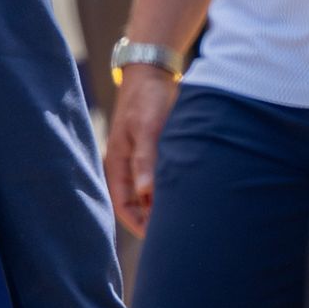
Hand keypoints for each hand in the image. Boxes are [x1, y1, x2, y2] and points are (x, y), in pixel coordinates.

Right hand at [104, 66, 178, 236]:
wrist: (154, 70)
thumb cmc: (146, 98)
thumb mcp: (146, 127)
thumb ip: (146, 159)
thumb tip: (147, 193)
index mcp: (117, 163)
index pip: (122, 206)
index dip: (138, 224)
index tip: (158, 237)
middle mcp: (128, 165)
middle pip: (138, 203)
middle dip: (154, 218)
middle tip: (178, 230)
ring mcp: (142, 158)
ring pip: (151, 192)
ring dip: (164, 203)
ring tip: (187, 214)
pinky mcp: (157, 151)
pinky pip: (162, 177)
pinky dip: (172, 187)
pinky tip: (191, 191)